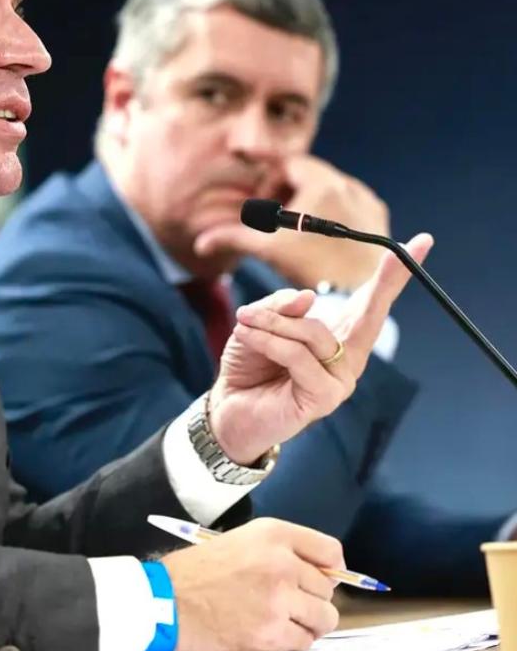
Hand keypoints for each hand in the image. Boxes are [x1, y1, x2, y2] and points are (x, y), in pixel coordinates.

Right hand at [162, 518, 342, 650]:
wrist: (165, 601)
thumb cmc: (195, 572)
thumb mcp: (239, 542)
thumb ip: (279, 551)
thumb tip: (321, 575)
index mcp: (272, 534)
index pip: (330, 551)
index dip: (331, 569)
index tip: (323, 579)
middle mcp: (281, 562)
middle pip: (328, 588)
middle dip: (312, 599)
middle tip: (287, 603)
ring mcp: (278, 598)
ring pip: (324, 617)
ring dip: (307, 623)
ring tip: (282, 621)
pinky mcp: (271, 631)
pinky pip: (305, 641)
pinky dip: (291, 642)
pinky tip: (268, 633)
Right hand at [195, 156, 389, 289]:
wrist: (356, 294)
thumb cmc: (310, 268)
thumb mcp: (267, 249)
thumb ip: (233, 238)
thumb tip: (202, 244)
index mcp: (321, 184)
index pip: (288, 162)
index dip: (267, 177)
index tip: (259, 201)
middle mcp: (347, 184)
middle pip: (308, 173)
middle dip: (286, 189)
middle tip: (271, 215)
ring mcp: (366, 200)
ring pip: (328, 186)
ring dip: (307, 199)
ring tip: (294, 228)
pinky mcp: (377, 216)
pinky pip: (348, 201)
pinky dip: (330, 210)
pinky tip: (319, 237)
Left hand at [208, 233, 433, 463]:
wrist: (229, 407)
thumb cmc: (249, 364)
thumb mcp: (260, 322)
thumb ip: (282, 306)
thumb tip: (309, 297)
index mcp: (338, 335)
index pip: (369, 302)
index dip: (394, 275)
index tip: (420, 243)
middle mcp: (347, 357)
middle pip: (370, 315)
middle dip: (386, 282)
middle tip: (400, 252)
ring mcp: (340, 379)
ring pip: (315, 333)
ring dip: (276, 323)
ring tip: (246, 321)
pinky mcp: (324, 398)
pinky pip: (297, 356)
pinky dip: (270, 341)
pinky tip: (248, 335)